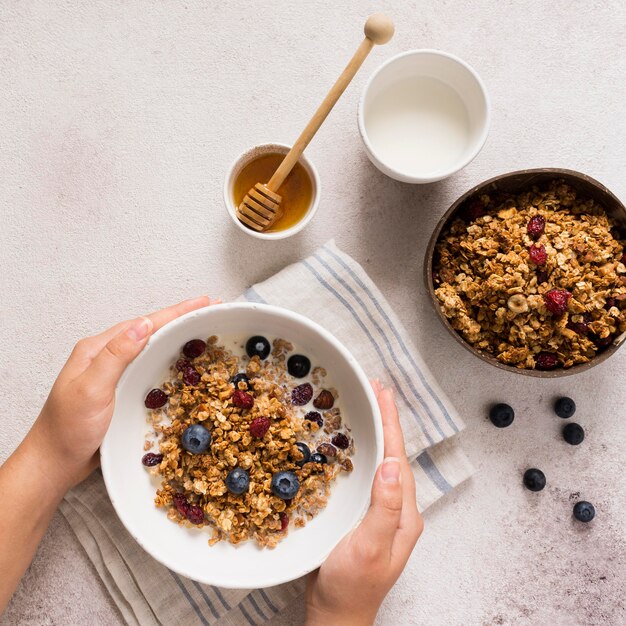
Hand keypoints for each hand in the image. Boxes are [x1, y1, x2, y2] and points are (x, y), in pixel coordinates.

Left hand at [29, 296, 214, 490]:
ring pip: (151, 348)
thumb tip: (144, 324)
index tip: (203, 302)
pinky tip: (181, 362)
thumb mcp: (92, 389)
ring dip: (177, 337)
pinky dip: (169, 359)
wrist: (54, 463)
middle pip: (150, 330)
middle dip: (181, 319)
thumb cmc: (67, 428)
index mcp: (98, 349)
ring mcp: (115, 374)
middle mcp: (107, 357)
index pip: (144, 323)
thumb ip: (116, 355)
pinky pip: (149, 367)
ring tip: (202, 328)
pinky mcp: (121, 390)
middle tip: (210, 310)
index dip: (176, 312)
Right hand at [305, 381, 423, 625]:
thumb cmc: (352, 587)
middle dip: (386, 421)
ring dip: (376, 434)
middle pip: (393, 455)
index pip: (398, 458)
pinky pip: (367, 476)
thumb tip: (389, 464)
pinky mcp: (365, 516)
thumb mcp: (368, 547)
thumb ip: (382, 508)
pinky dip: (362, 453)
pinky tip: (352, 446)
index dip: (391, 423)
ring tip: (367, 408)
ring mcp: (381, 513)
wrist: (336, 616)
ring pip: (381, 463)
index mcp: (403, 514)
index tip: (383, 393)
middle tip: (375, 390)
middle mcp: (397, 510)